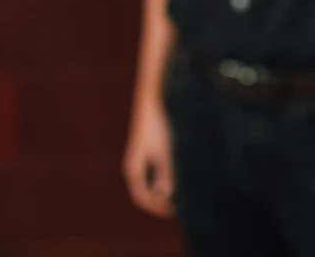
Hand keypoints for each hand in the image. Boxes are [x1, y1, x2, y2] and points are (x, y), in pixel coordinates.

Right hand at [122, 99, 174, 217]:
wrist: (150, 101)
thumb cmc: (157, 126)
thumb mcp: (164, 151)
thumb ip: (165, 174)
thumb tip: (166, 195)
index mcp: (133, 169)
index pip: (142, 198)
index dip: (157, 208)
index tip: (174, 211)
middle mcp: (134, 166)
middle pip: (145, 192)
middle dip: (160, 202)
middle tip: (179, 207)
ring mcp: (139, 158)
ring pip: (149, 182)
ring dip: (162, 190)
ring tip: (180, 194)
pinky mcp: (146, 151)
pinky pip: (152, 173)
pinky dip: (163, 179)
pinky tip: (177, 176)